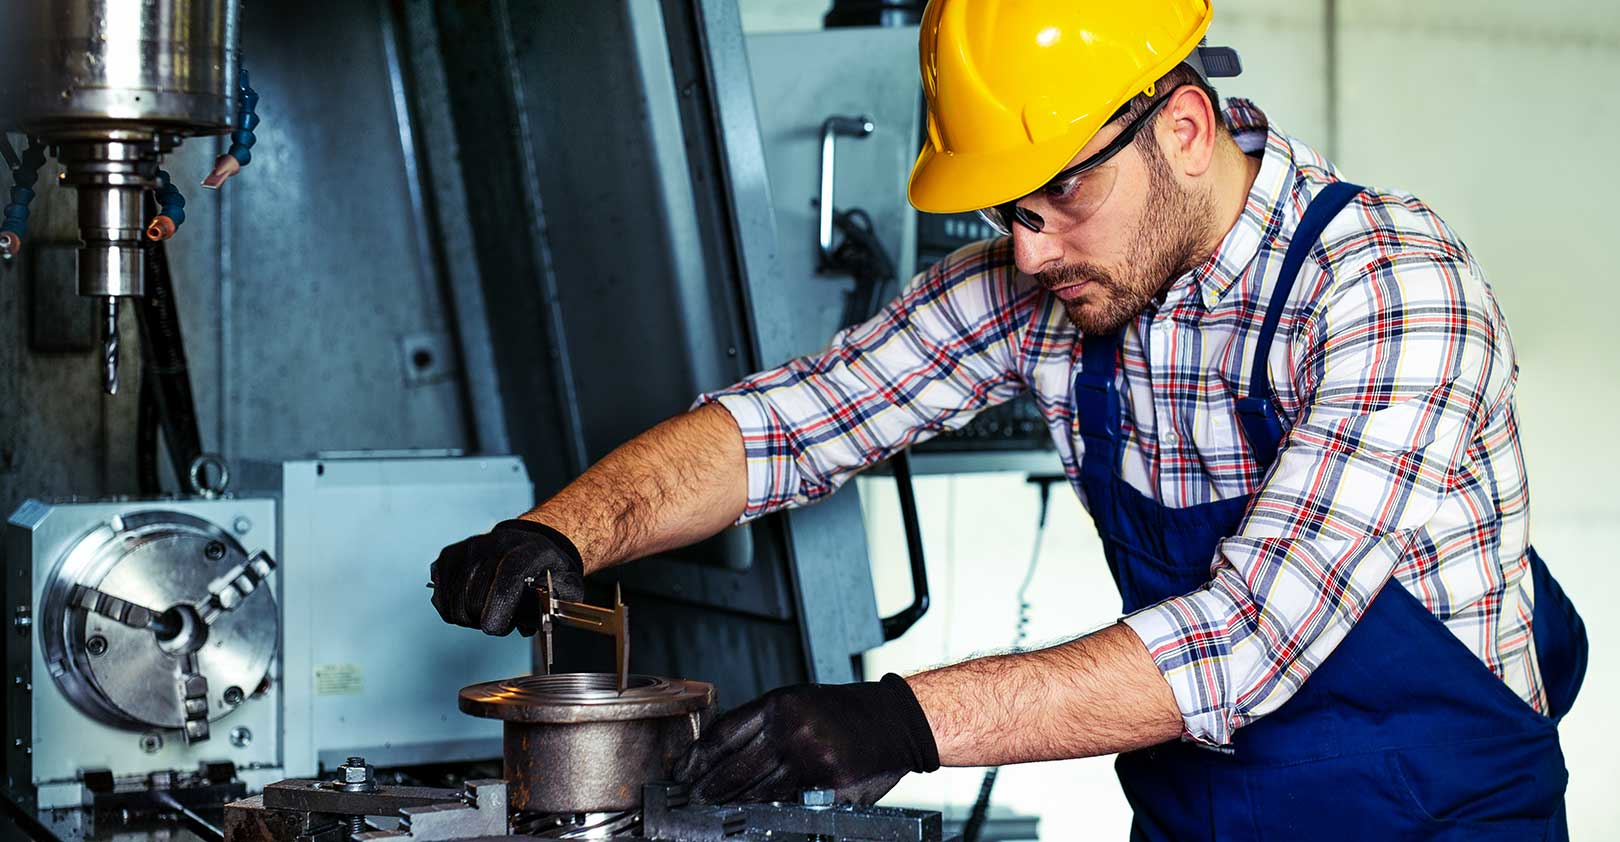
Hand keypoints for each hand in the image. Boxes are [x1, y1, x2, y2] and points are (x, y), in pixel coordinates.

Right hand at [430, 519, 584, 635]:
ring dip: (470, 617)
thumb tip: (530, 620)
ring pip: (454, 603)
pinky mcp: (448, 556)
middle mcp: (493, 545)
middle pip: (475, 598)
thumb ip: (556, 604)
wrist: (530, 541)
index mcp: (527, 551)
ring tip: (489, 608)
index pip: (505, 580)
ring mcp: (467, 549)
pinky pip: (441, 599)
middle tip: (503, 617)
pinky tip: (472, 600)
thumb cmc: (547, 568)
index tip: (495, 628)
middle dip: (488, 619)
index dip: (497, 609)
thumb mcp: (568, 584)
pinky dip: (454, 609)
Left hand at [673, 674, 938, 805]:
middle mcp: (791, 727)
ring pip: (758, 790)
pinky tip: (754, 811)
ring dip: (734, 802)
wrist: (895, 721)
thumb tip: (721, 753)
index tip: (682, 771)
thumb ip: (764, 725)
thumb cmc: (846, 712)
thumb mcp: (801, 702)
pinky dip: (769, 808)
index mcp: (780, 703)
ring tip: (717, 807)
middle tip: (693, 798)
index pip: (725, 733)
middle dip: (709, 787)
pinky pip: (788, 802)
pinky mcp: (826, 782)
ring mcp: (809, 756)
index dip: (698, 756)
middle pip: (735, 767)